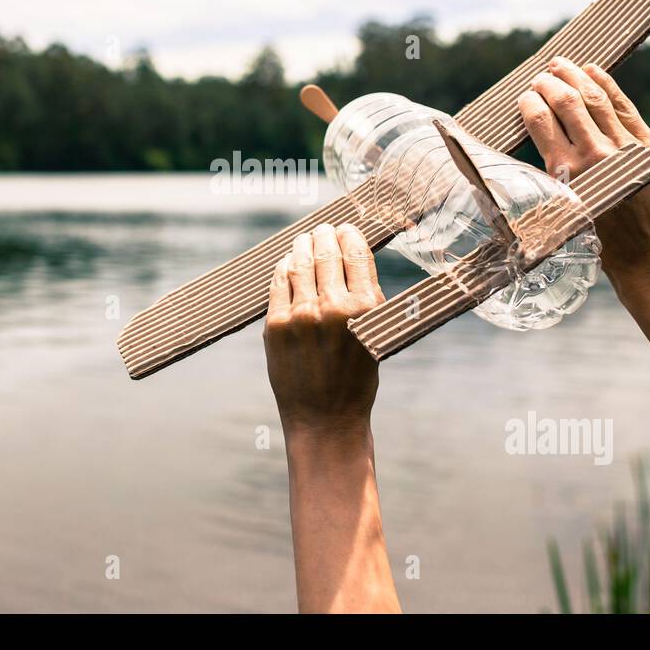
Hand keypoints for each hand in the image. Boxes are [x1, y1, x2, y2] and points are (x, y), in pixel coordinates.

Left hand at [264, 223, 384, 436]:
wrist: (326, 421)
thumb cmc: (355, 380)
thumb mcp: (374, 335)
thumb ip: (363, 299)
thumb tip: (351, 258)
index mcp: (367, 309)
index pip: (356, 253)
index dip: (350, 234)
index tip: (346, 228)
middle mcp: (334, 307)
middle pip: (326, 252)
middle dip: (325, 235)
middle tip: (323, 229)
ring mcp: (302, 315)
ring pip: (300, 262)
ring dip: (303, 245)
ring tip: (305, 239)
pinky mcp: (276, 325)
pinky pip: (279, 283)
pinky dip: (284, 267)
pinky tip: (287, 262)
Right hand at [517, 57, 649, 289]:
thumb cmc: (603, 245)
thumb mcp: (566, 212)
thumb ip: (554, 177)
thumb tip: (542, 146)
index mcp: (566, 174)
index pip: (541, 121)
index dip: (529, 103)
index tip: (524, 98)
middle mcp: (594, 156)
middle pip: (566, 102)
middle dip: (548, 83)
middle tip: (540, 76)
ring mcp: (625, 148)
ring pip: (595, 98)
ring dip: (574, 76)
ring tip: (561, 64)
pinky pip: (625, 107)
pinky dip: (607, 84)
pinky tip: (594, 72)